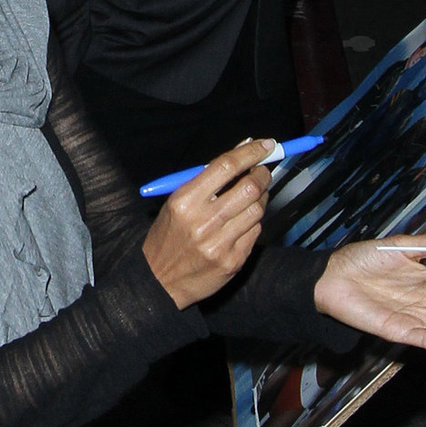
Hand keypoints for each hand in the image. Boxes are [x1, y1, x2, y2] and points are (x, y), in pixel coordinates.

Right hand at [143, 139, 272, 307]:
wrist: (159, 281)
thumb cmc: (169, 236)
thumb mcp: (177, 202)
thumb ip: (208, 177)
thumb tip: (244, 148)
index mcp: (185, 201)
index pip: (226, 166)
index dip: (251, 152)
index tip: (266, 145)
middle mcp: (203, 221)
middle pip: (249, 187)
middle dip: (262, 175)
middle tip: (262, 171)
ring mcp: (220, 243)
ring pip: (258, 209)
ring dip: (261, 198)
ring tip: (252, 196)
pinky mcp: (233, 261)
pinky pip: (256, 232)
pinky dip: (254, 221)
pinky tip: (243, 221)